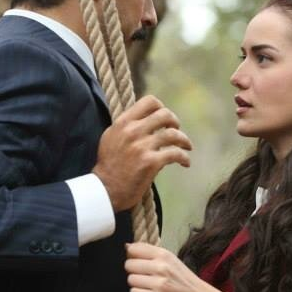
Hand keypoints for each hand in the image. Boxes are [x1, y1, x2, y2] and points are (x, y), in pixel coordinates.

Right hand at [93, 96, 192, 211]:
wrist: (104, 189)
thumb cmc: (109, 166)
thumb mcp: (111, 137)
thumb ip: (127, 126)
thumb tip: (146, 120)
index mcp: (123, 122)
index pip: (148, 102)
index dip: (161, 108)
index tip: (164, 118)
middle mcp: (132, 131)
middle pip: (164, 115)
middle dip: (175, 122)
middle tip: (177, 131)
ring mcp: (142, 146)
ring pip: (173, 134)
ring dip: (184, 140)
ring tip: (187, 147)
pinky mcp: (151, 162)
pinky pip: (176, 154)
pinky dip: (184, 158)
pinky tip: (185, 162)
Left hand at [125, 242, 229, 291]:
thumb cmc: (182, 278)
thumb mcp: (170, 259)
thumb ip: (150, 252)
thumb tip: (127, 246)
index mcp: (164, 254)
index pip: (134, 249)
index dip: (132, 256)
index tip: (138, 262)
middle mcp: (161, 266)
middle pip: (129, 265)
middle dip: (133, 272)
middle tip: (144, 276)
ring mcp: (159, 283)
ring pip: (131, 280)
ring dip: (136, 284)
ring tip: (148, 286)